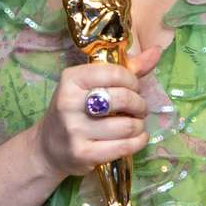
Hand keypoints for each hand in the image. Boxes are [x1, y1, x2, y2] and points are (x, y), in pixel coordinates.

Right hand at [33, 46, 162, 177]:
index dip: (132, 81)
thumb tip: (156, 51)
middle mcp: (69, 102)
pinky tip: (138, 138)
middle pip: (123, 99)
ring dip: (140, 125)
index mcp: (71, 79)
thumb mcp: (91, 85)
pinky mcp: (83, 154)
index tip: (134, 88)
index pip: (115, 73)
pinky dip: (139, 142)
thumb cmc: (76, 110)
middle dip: (140, 104)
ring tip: (136, 124)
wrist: (49, 147)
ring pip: (126, 126)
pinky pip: (123, 147)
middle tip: (139, 109)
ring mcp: (75, 130)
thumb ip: (125, 68)